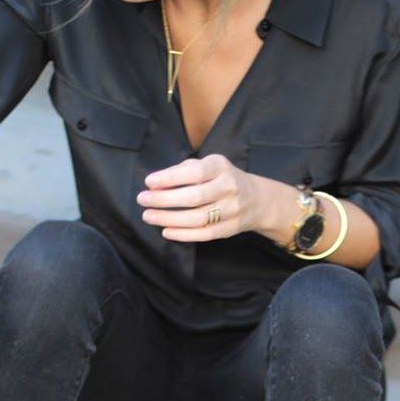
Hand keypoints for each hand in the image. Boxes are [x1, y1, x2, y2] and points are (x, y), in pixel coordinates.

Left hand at [136, 152, 270, 241]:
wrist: (256, 199)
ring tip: (149, 216)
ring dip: (169, 219)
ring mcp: (231, 210)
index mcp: (221, 167)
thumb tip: (155, 183)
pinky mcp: (230, 229)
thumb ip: (183, 171)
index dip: (170, 178)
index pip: (195, 172)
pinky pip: (204, 234)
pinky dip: (183, 234)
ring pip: (197, 218)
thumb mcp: (208, 166)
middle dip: (164, 200)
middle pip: (194, 197)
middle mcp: (229, 187)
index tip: (149, 182)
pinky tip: (166, 231)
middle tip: (143, 200)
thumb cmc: (221, 179)